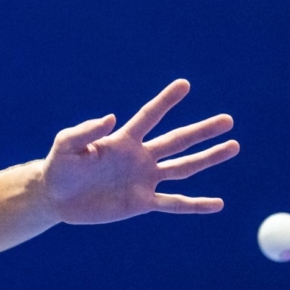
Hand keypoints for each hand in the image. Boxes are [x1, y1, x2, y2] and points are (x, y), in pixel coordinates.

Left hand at [41, 79, 238, 224]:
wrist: (56, 197)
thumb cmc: (59, 166)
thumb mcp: (65, 145)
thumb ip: (84, 130)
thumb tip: (111, 117)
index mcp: (123, 139)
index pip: (149, 116)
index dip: (166, 101)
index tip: (184, 84)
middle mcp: (139, 157)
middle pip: (177, 141)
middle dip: (202, 131)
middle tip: (228, 120)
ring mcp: (144, 180)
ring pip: (184, 168)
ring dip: (208, 158)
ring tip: (233, 146)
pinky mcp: (141, 203)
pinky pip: (174, 204)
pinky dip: (195, 205)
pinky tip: (217, 204)